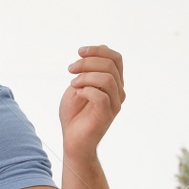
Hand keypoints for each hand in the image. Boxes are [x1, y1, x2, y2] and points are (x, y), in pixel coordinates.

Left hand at [61, 44, 124, 159]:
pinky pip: (101, 95)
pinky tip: (77, 94)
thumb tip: (102, 48)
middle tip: (70, 69)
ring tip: (72, 84)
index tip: (79, 52)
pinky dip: (86, 90)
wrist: (72, 140)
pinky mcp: (107, 114)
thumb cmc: (74, 114)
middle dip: (86, 62)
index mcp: (113, 83)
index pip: (115, 58)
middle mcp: (118, 92)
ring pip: (107, 78)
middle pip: (110, 65)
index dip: (98, 50)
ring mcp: (115, 103)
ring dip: (85, 76)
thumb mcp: (78, 85)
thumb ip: (89, 69)